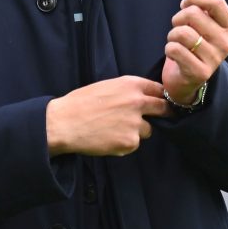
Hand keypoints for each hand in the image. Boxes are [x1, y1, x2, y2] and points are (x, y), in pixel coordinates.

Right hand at [46, 76, 170, 156]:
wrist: (64, 123)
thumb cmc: (80, 103)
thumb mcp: (106, 87)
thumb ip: (127, 91)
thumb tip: (143, 98)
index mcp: (131, 84)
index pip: (159, 89)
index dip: (159, 97)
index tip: (159, 102)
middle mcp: (137, 102)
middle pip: (163, 109)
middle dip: (162, 114)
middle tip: (155, 118)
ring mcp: (135, 123)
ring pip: (148, 130)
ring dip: (137, 131)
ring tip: (115, 129)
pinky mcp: (130, 142)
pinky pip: (134, 144)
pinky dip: (125, 143)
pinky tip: (109, 138)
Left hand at [162, 0, 227, 104]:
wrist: (189, 77)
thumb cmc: (195, 41)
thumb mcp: (201, 18)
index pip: (215, 0)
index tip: (186, 5)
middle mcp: (226, 43)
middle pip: (193, 14)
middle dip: (178, 18)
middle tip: (179, 27)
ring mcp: (214, 59)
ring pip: (182, 32)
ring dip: (172, 35)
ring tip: (176, 41)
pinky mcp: (199, 73)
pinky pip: (174, 49)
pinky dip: (169, 49)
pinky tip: (174, 54)